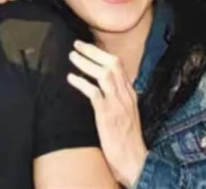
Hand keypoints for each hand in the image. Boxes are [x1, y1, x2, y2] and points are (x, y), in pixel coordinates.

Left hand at [67, 40, 148, 187]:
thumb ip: (115, 98)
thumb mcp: (125, 113)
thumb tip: (99, 85)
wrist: (134, 161)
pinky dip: (82, 83)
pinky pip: (95, 93)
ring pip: (104, 74)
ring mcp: (118, 104)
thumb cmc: (126, 139)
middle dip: (94, 51)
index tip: (86, 46)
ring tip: (72, 56)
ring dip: (86, 63)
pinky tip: (71, 78)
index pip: (119, 66)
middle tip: (76, 44)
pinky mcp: (108, 115)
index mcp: (130, 94)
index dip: (101, 53)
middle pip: (112, 64)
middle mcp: (126, 95)